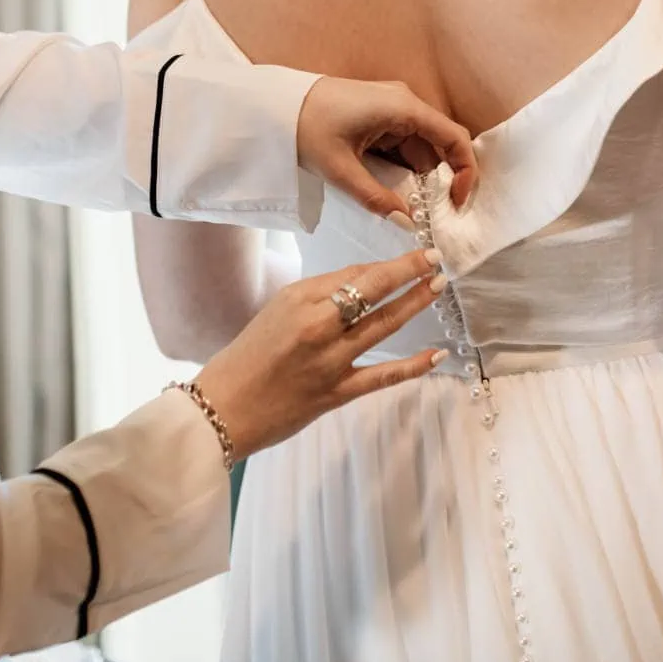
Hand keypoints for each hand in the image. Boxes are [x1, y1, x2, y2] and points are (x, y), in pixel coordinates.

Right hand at [194, 249, 446, 457]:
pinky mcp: (337, 393)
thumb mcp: (278, 310)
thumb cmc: (248, 355)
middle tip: (435, 260)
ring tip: (437, 286)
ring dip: (414, 303)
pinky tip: (438, 354)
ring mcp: (329, 361)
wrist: (224, 407)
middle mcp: (317, 325)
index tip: (414, 254)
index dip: (388, 264)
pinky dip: (413, 366)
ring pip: (382, 326)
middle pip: (371, 291)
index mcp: (299, 299)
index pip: (353, 274)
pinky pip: (382, 376)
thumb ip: (319, 296)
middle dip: (408, 272)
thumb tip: (363, 283)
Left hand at [297, 77, 479, 218]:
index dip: (464, 171)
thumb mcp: (340, 170)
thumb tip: (408, 224)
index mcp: (403, 108)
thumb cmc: (305, 128)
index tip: (456, 203)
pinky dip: (403, 167)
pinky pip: (403, 143)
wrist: (273, 105)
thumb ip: (377, 199)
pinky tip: (394, 189)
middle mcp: (405, 103)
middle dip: (440, 179)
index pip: (454, 138)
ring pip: (420, 147)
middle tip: (433, 214)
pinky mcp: (379, 115)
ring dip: (419, 176)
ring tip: (411, 208)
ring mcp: (392, 107)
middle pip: (440, 144)